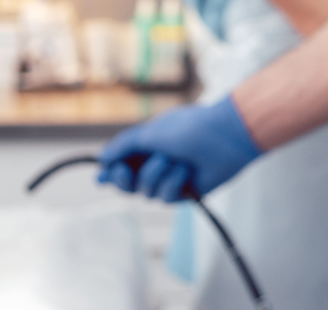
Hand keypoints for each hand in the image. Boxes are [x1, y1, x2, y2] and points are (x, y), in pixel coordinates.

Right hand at [98, 96, 261, 200]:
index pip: (120, 165)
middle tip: (127, 172)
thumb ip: (124, 146)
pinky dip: (174, 183)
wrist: (226, 137)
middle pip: (128, 185)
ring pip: (146, 192)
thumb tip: (101, 158)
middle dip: (125, 180)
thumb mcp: (150, 133)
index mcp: (147, 147)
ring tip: (174, 159)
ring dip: (156, 175)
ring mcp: (171, 179)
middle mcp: (157, 164)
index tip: (102, 177)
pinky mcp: (186, 193)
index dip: (110, 173)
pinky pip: (166, 198)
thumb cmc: (189, 129)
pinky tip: (187, 171)